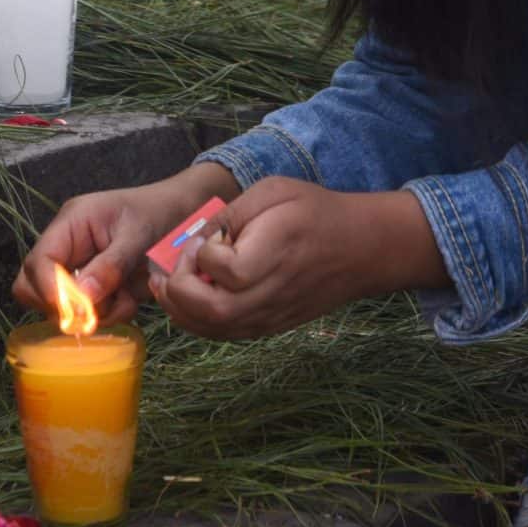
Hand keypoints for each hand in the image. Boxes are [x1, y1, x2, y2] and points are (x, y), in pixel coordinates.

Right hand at [14, 166, 237, 326]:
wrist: (185, 215)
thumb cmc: (161, 214)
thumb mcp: (138, 236)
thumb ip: (109, 266)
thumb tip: (80, 299)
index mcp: (71, 223)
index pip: (38, 261)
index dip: (48, 290)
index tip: (75, 310)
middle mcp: (67, 246)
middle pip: (32, 286)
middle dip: (63, 306)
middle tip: (97, 310)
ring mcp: (78, 267)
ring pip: (60, 306)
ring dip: (94, 312)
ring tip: (126, 299)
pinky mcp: (94, 285)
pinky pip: (88, 312)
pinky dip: (109, 313)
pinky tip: (131, 298)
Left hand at [152, 180, 449, 340]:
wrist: (361, 248)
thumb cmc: (315, 212)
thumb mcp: (273, 192)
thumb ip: (231, 214)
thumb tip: (192, 237)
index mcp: (277, 253)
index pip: (228, 272)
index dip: (203, 255)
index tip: (203, 237)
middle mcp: (274, 293)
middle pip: (213, 311)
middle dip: (177, 290)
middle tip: (166, 268)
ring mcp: (272, 315)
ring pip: (214, 329)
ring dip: (180, 309)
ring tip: (167, 284)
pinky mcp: (270, 325)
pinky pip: (225, 333)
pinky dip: (196, 320)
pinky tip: (188, 297)